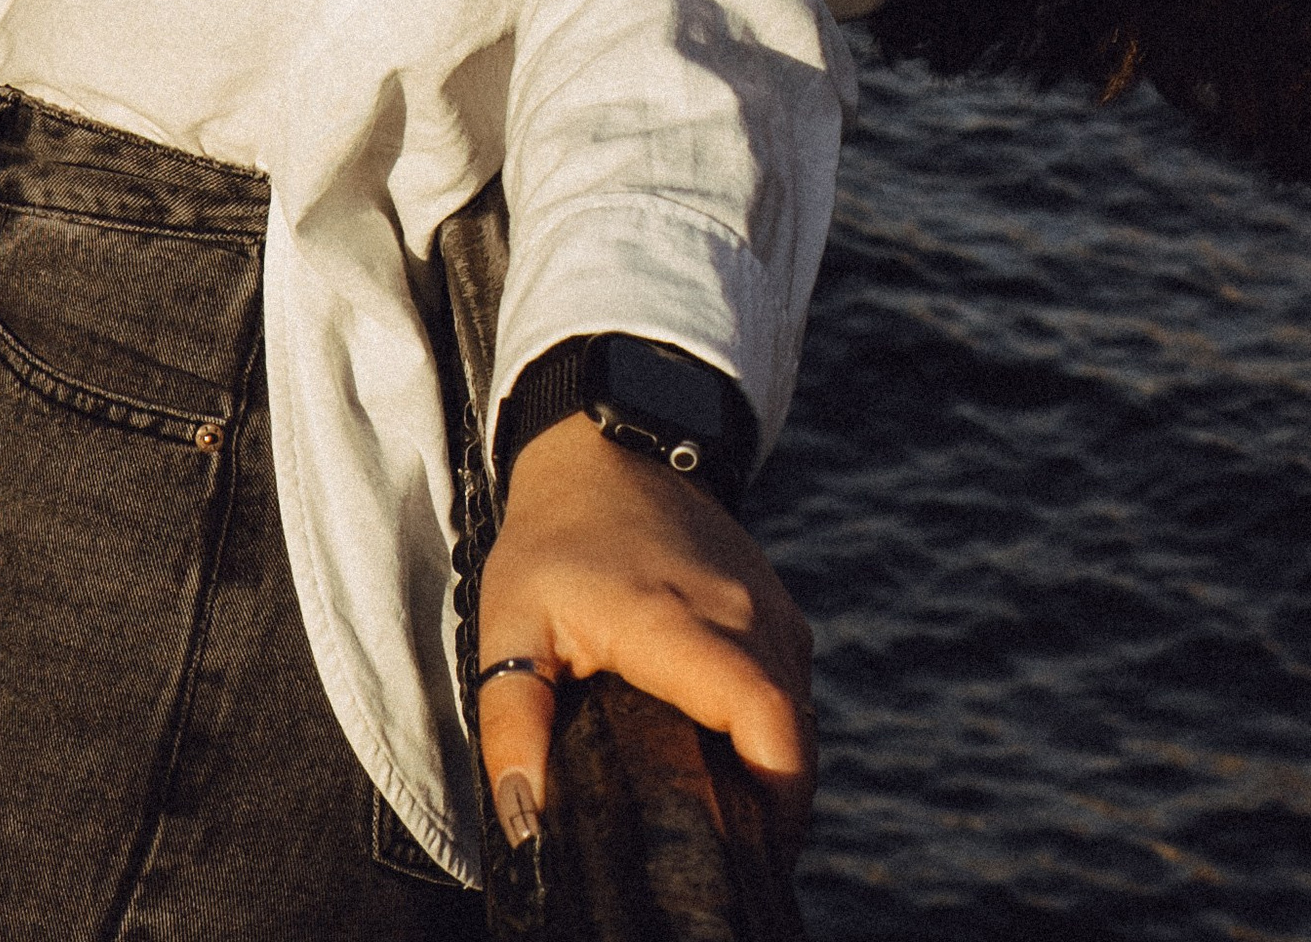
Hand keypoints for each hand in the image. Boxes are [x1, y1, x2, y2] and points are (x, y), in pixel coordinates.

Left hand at [476, 413, 815, 851]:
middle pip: (796, 731)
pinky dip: (778, 728)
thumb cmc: (555, 539)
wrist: (605, 447)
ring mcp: (769, 603)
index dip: (777, 798)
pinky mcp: (775, 602)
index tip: (753, 858)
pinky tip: (732, 758)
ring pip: (801, 709)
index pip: (766, 718)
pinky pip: (795, 680)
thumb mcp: (508, 627)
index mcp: (680, 624)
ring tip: (727, 820)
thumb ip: (511, 727)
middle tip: (733, 864)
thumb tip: (527, 826)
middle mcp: (744, 612)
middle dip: (779, 808)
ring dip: (778, 768)